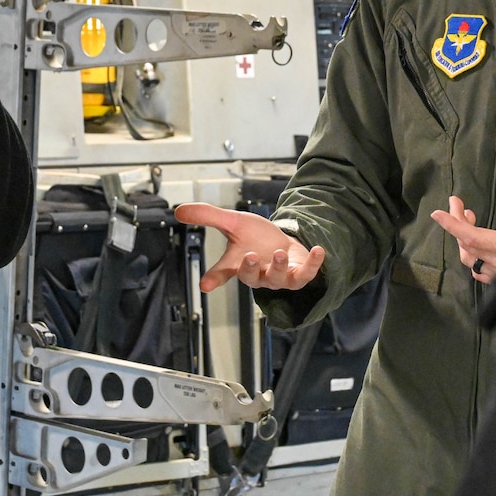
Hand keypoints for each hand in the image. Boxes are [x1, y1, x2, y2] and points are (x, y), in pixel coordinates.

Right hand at [174, 204, 325, 292]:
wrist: (283, 241)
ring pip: (278, 279)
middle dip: (250, 269)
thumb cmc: (256, 237)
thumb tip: (178, 211)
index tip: (205, 284)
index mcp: (239, 264)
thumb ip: (208, 217)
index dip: (214, 278)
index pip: (223, 272)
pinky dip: (313, 264)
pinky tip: (318, 250)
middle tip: (249, 256)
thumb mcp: (233, 222)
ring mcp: (279, 277)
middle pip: (252, 278)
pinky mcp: (298, 275)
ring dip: (278, 267)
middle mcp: (259, 274)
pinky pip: (306, 275)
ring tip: (279, 252)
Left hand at [430, 166, 495, 282]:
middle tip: (458, 203)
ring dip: (465, 239)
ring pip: (472, 261)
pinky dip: (474, 256)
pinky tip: (478, 245)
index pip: (471, 237)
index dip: (452, 224)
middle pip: (468, 245)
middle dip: (458, 223)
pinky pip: (481, 272)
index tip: (436, 213)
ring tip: (469, 217)